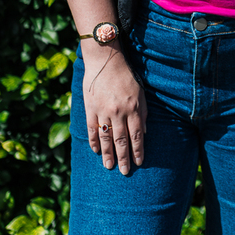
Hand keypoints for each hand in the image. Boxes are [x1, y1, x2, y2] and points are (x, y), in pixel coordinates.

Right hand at [81, 44, 146, 175]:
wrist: (105, 61)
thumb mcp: (141, 93)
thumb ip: (143, 113)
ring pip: (106, 138)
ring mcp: (103, 111)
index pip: (137, 135)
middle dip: (124, 158)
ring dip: (108, 154)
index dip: (138, 151)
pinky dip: (93, 141)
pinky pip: (92, 129)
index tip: (139, 163)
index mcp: (134, 108)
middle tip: (124, 172)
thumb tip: (144, 133)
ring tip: (109, 166)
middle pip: (122, 140)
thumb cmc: (126, 77)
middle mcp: (119, 112)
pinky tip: (96, 151)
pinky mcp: (90, 109)